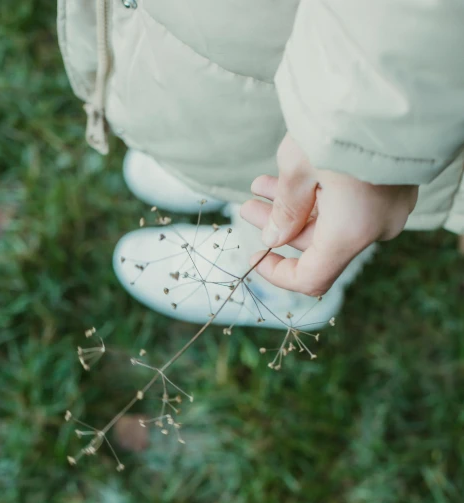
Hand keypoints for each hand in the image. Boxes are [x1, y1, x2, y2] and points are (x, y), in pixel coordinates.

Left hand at [240, 133, 417, 296]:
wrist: (393, 81)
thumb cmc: (342, 124)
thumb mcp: (300, 166)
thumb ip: (285, 209)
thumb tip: (273, 237)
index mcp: (351, 233)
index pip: (312, 279)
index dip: (279, 274)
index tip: (256, 256)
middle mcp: (375, 228)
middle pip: (319, 245)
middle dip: (280, 226)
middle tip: (248, 206)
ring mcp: (390, 207)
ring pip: (334, 221)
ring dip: (295, 206)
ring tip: (260, 187)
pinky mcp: (396, 185)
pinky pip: (354, 204)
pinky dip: (322, 194)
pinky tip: (289, 175)